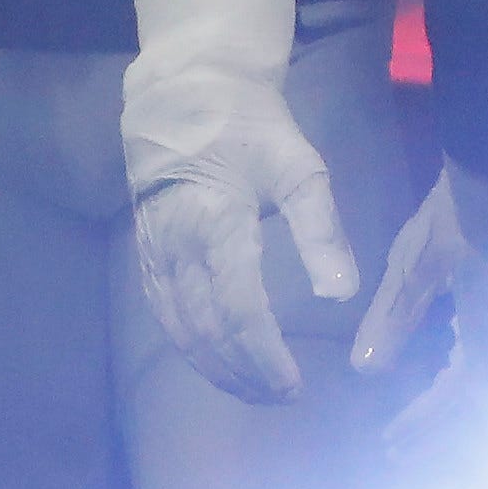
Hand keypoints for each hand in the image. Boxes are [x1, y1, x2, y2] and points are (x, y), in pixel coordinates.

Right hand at [124, 0, 358, 402]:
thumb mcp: (300, 168)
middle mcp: (177, 247)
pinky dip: (189, 347)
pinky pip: (163, 313)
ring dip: (216, 369)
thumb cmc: (251, 126)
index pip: (239, 311)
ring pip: (179, 330)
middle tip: (283, 398)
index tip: (296, 384)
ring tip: (256, 392)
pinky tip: (215, 364)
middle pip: (206, 332)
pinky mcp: (145, 253)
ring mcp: (154, 253)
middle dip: (244, 373)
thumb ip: (322, 233)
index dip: (265, 356)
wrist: (185, 90)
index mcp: (217, 225)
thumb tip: (342, 295)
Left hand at [350, 163, 487, 442]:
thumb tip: (365, 370)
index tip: (392, 444)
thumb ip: (394, 315)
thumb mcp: (421, 258)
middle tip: (412, 443)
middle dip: (448, 423)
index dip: (421, 424)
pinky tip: (481, 355)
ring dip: (473, 400)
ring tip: (443, 410)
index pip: (454, 399)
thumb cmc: (474, 205)